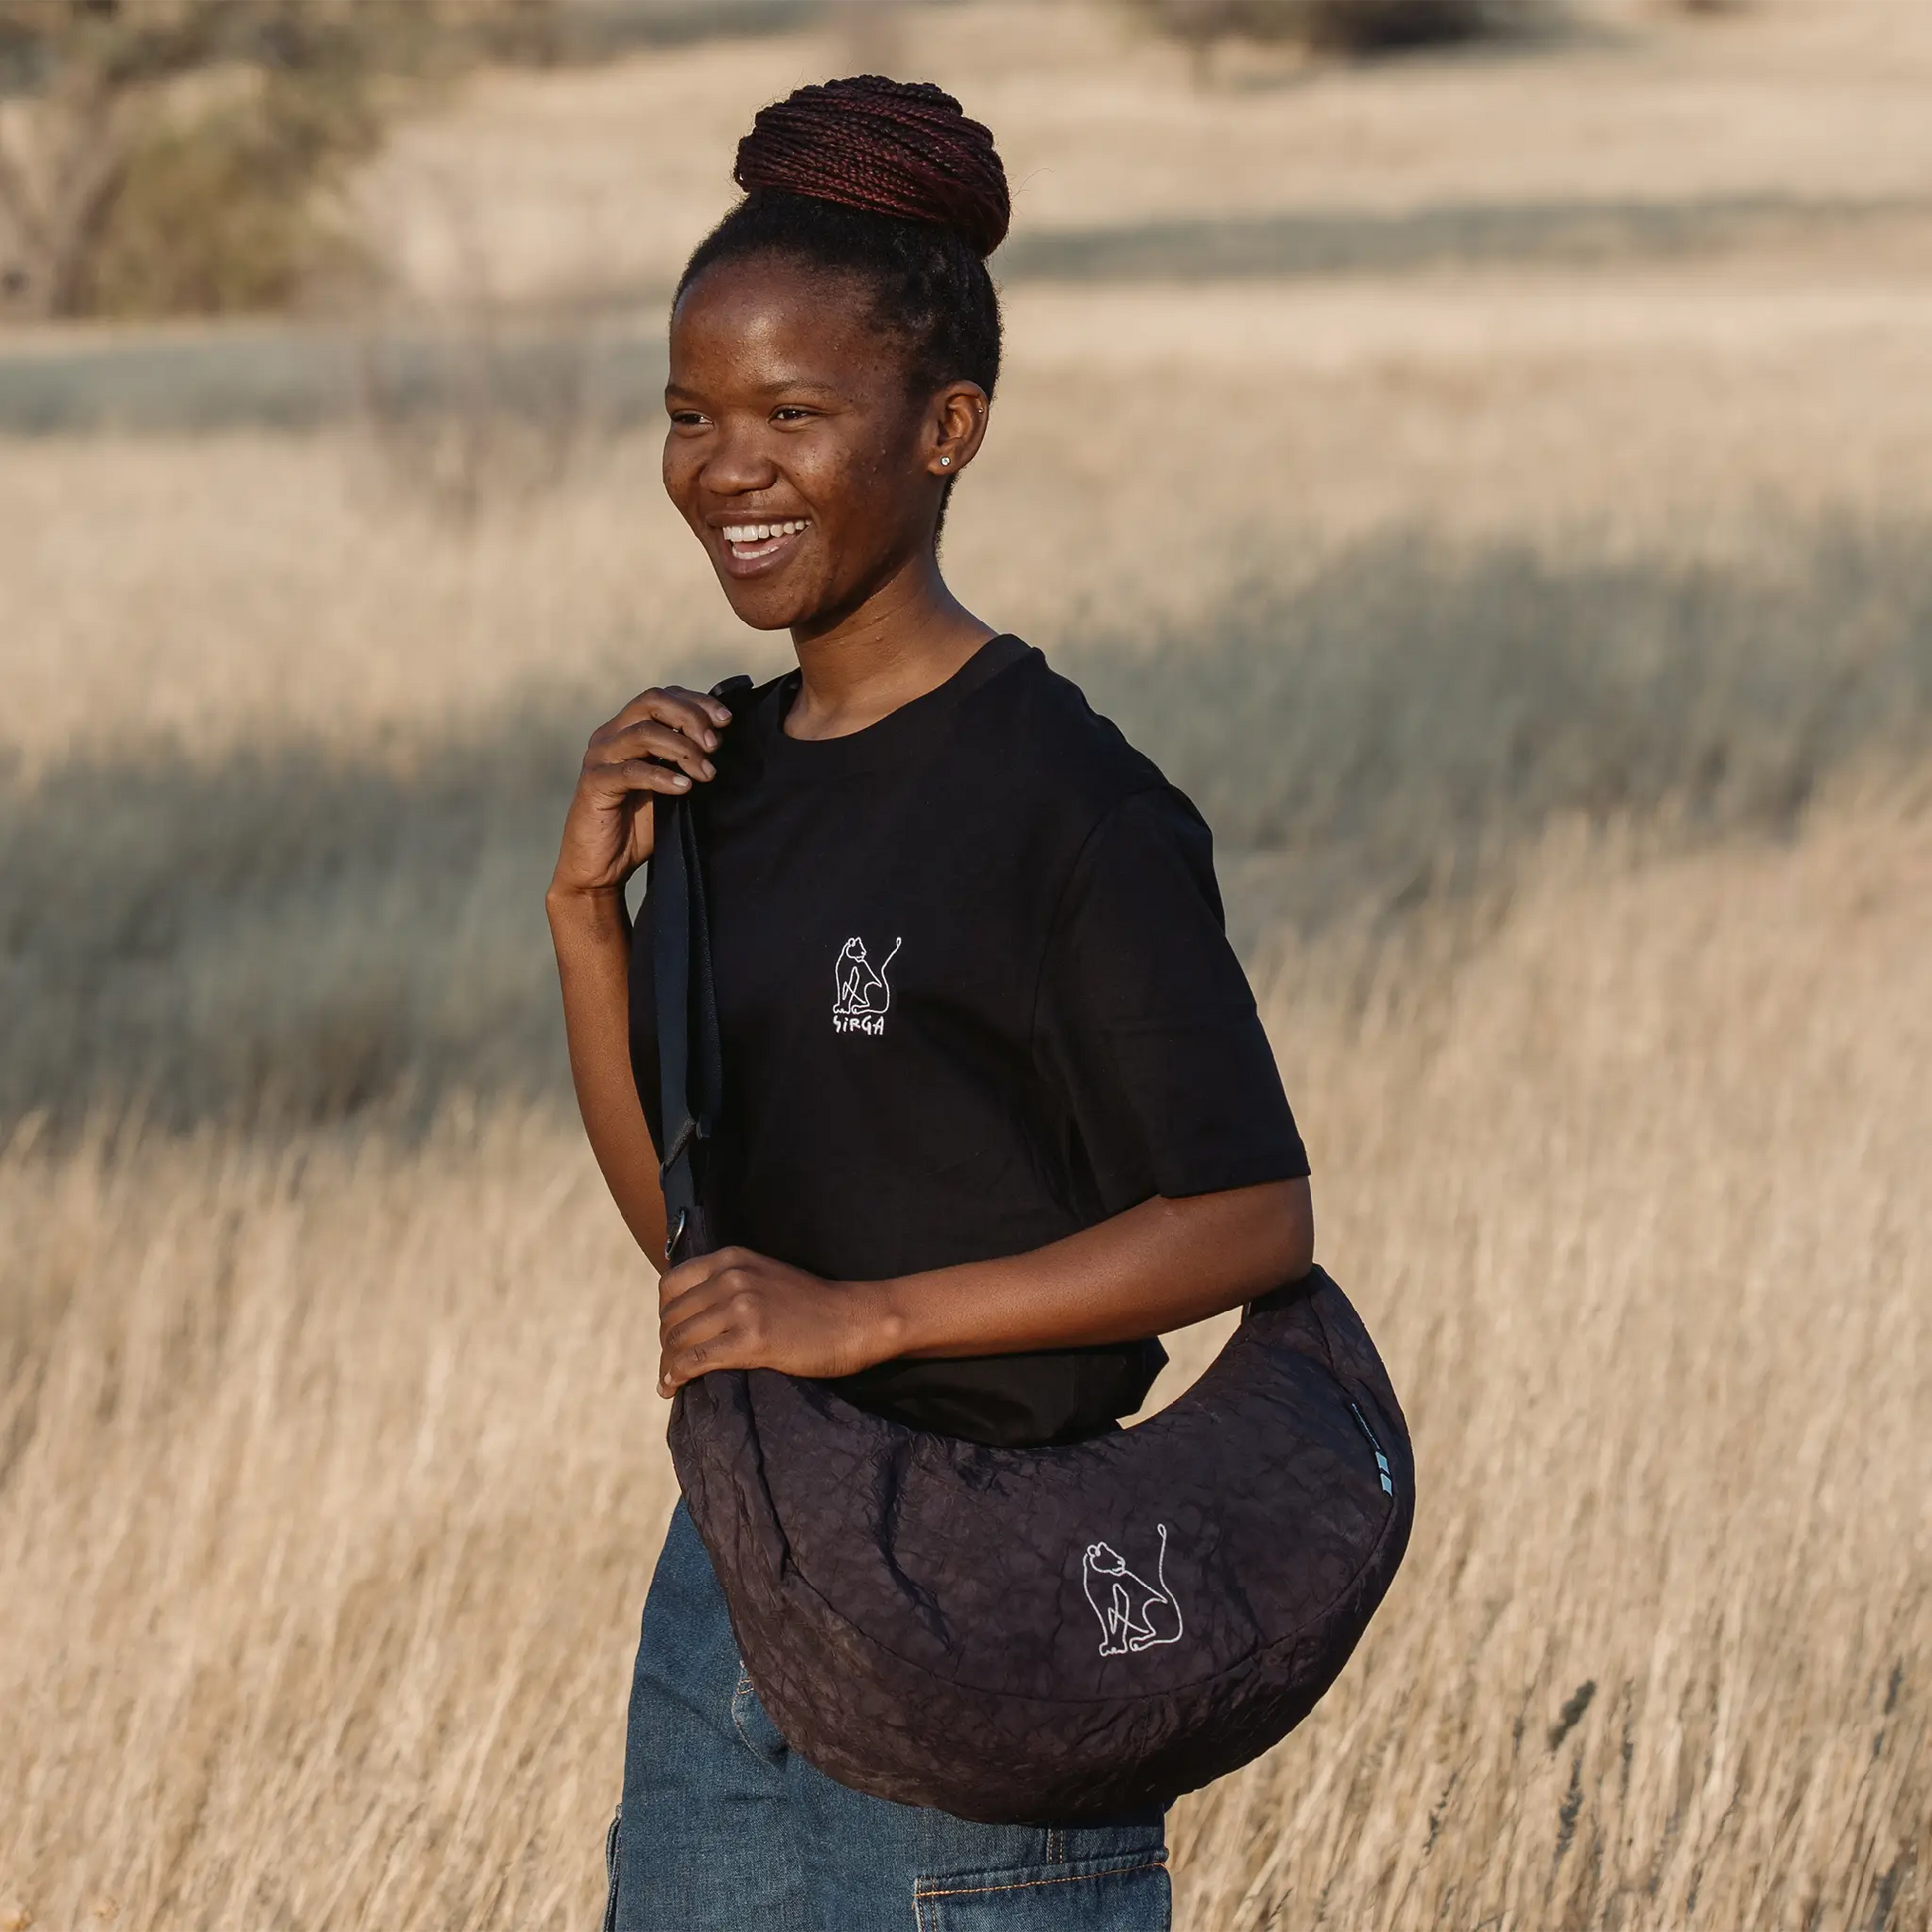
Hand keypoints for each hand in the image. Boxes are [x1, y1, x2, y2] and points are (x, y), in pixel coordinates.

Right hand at [549, 685, 733, 901]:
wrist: (602, 868)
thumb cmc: (638, 827)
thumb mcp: (670, 786)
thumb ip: (686, 760)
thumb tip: (721, 740)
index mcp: (627, 729)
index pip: (664, 696)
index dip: (697, 702)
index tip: (727, 720)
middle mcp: (610, 735)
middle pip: (652, 701)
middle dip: (691, 718)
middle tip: (715, 745)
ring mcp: (599, 756)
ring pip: (645, 732)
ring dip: (683, 749)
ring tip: (706, 774)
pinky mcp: (594, 783)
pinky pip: (632, 771)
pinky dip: (663, 776)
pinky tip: (685, 789)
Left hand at [657, 1246, 895, 1394]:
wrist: (854, 1320)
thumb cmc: (813, 1304)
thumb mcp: (764, 1275)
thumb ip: (729, 1282)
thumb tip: (691, 1311)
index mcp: (731, 1258)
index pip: (672, 1284)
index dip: (665, 1314)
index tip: (672, 1335)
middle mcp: (731, 1277)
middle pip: (672, 1315)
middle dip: (665, 1344)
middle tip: (671, 1365)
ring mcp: (741, 1307)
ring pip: (679, 1339)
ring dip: (667, 1364)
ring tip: (669, 1381)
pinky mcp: (751, 1340)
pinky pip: (697, 1360)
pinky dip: (677, 1375)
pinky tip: (674, 1386)